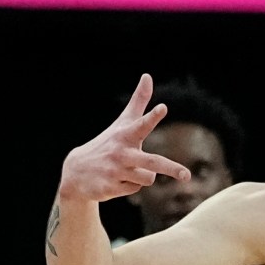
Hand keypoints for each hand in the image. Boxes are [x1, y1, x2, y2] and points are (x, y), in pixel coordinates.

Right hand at [56, 75, 190, 206]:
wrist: (77, 171)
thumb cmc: (107, 142)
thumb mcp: (122, 122)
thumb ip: (138, 101)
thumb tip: (148, 75)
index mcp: (126, 135)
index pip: (142, 124)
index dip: (152, 117)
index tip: (162, 108)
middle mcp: (121, 152)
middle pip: (152, 162)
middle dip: (171, 168)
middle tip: (187, 175)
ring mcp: (115, 171)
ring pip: (148, 178)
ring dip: (142, 176)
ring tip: (125, 169)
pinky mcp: (111, 188)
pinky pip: (136, 189)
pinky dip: (130, 185)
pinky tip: (116, 180)